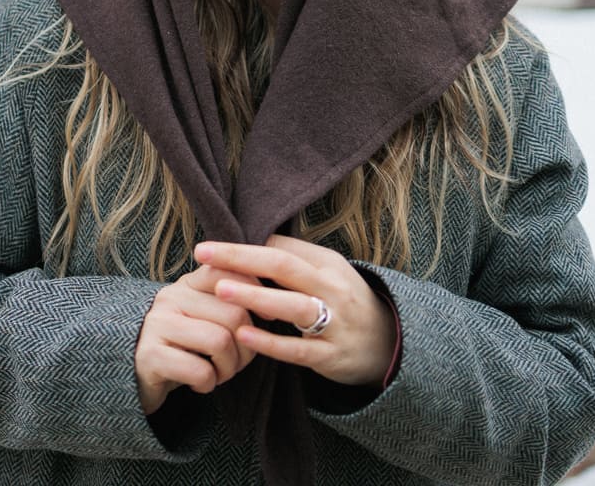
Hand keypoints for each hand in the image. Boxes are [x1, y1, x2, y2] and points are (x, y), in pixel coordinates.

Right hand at [134, 265, 257, 414]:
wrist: (127, 370)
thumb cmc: (177, 345)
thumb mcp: (198, 316)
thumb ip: (225, 303)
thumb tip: (270, 304)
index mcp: (185, 284)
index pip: (226, 272)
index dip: (255, 292)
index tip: (267, 317)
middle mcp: (170, 297)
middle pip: (234, 313)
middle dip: (247, 347)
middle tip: (236, 363)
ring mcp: (157, 324)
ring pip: (220, 341)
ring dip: (229, 368)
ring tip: (218, 374)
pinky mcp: (150, 356)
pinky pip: (199, 370)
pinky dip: (208, 384)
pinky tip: (199, 384)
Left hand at [194, 235, 396, 386]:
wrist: (390, 343)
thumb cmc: (343, 299)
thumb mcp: (325, 271)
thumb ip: (291, 257)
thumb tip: (247, 239)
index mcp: (326, 262)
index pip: (280, 246)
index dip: (243, 245)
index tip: (210, 246)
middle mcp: (332, 288)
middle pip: (283, 266)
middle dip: (241, 258)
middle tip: (204, 253)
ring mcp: (335, 322)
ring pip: (293, 306)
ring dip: (255, 297)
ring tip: (221, 290)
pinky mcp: (332, 356)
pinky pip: (298, 350)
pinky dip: (270, 343)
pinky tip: (243, 335)